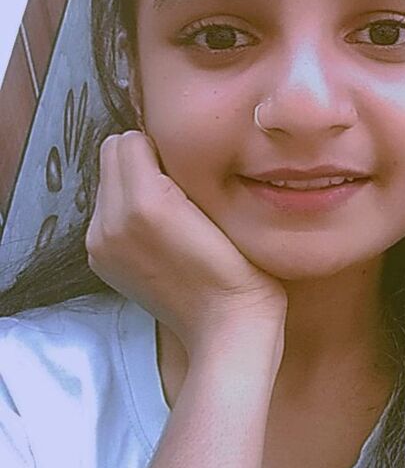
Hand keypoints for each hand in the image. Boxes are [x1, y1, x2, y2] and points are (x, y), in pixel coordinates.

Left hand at [86, 131, 286, 356]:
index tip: (187, 168)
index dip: (163, 146)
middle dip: (140, 161)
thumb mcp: (222, 203)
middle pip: (111, 155)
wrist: (226, 328)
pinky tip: (157, 233)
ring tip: (170, 210)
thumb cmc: (241, 265)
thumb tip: (159, 145)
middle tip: (176, 185)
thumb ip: (183, 166)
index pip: (131, 139)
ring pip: (107, 182)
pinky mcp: (100, 260)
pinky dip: (125, 211)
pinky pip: (104, 212)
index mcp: (144, 203)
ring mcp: (100, 244)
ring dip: (132, 185)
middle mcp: (110, 222)